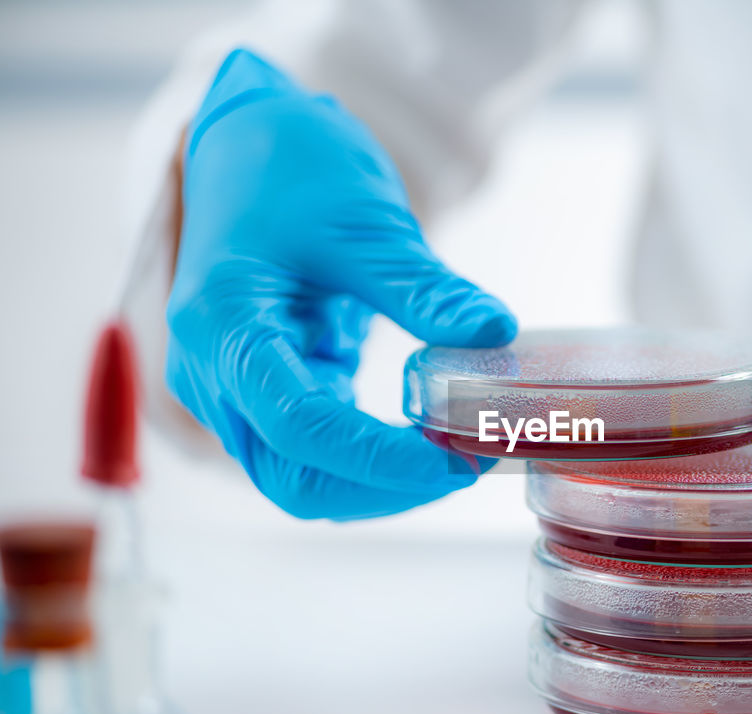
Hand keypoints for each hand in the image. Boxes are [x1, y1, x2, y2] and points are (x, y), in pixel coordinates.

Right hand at [167, 50, 516, 519]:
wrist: (249, 146)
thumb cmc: (290, 168)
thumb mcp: (364, 221)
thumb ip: (425, 289)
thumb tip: (495, 333)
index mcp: (223, 325)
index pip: (298, 425)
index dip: (380, 459)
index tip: (458, 459)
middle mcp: (214, 373)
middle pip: (293, 477)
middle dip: (384, 487)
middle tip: (469, 463)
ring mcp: (235, 390)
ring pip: (303, 477)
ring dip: (381, 483)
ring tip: (458, 454)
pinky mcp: (268, 393)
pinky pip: (317, 454)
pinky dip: (373, 460)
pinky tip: (430, 443)